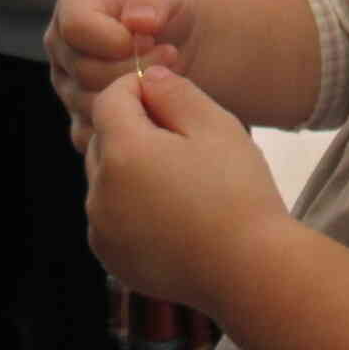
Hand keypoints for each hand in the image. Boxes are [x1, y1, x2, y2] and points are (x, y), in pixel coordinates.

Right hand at [46, 0, 202, 150]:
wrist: (178, 38)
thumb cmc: (167, 8)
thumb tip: (138, 20)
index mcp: (74, 4)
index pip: (76, 27)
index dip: (114, 38)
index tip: (148, 37)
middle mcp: (61, 45)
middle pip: (83, 70)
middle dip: (133, 67)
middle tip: (169, 55)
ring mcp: (68, 84)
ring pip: (91, 103)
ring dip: (136, 94)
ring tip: (165, 75)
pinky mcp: (81, 117)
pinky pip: (97, 132)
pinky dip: (131, 122)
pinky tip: (155, 102)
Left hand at [84, 67, 287, 310]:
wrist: (249, 270)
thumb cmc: (238, 193)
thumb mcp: (215, 125)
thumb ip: (175, 92)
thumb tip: (148, 79)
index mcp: (122, 152)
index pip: (110, 98)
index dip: (139, 88)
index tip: (171, 97)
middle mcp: (99, 191)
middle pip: (104, 138)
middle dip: (135, 129)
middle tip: (186, 142)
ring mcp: (101, 229)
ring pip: (107, 178)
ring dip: (132, 169)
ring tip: (184, 182)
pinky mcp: (111, 256)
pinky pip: (111, 216)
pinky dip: (132, 207)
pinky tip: (174, 214)